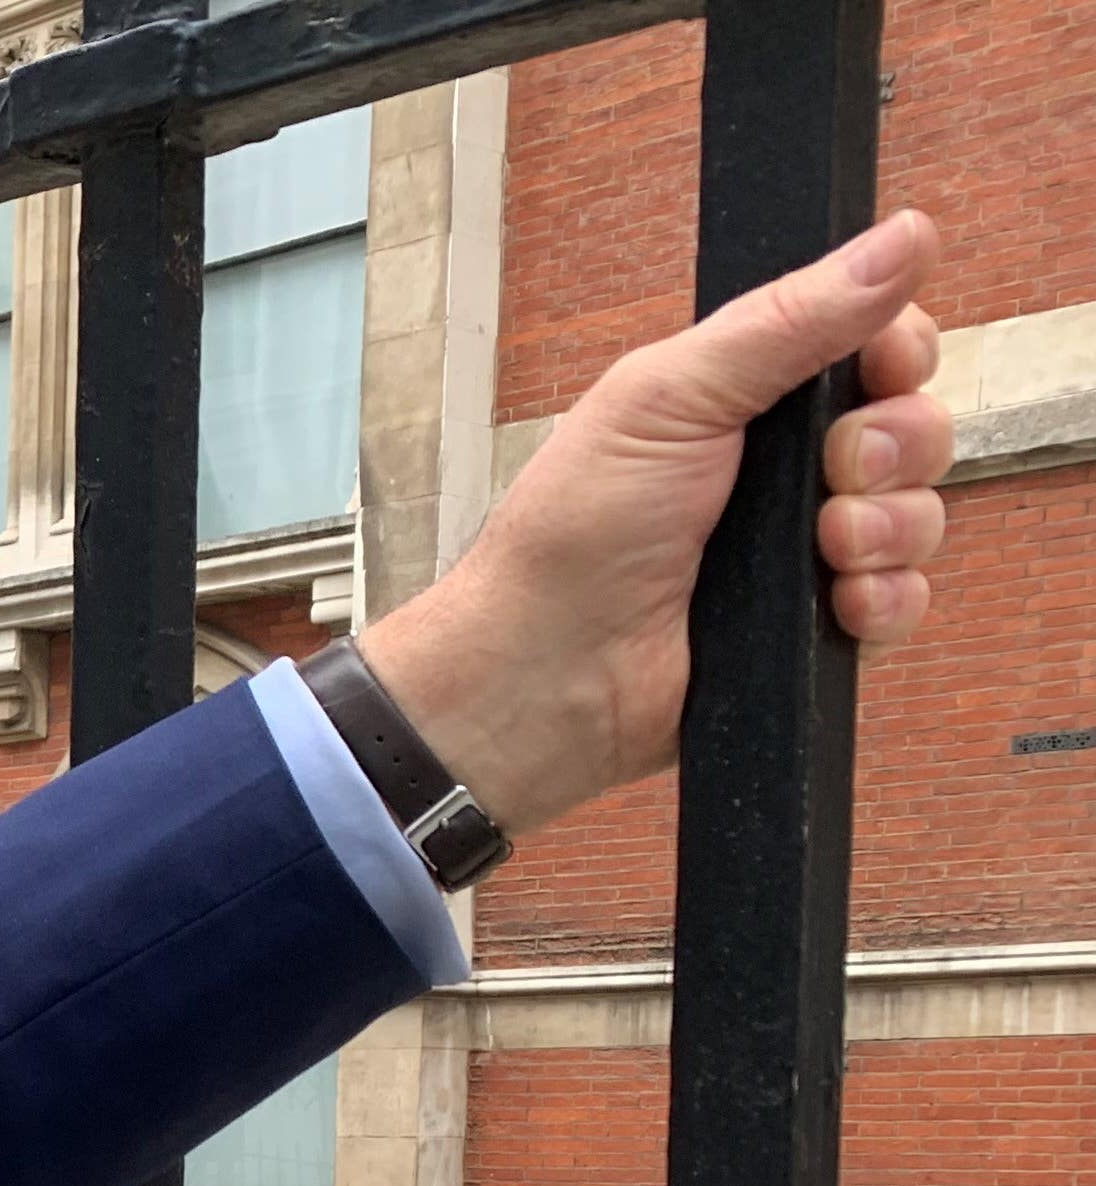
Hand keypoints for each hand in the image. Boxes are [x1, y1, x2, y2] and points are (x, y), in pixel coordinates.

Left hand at [359, 208, 952, 840]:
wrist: (544, 671)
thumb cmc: (574, 531)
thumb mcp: (670, 396)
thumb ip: (790, 318)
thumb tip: (903, 235)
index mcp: (747, 396)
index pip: (876, 345)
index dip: (899, 350)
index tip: (883, 363)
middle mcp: (784, 469)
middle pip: (913, 426)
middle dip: (895, 443)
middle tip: (834, 467)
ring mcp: (804, 549)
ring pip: (920, 514)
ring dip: (890, 525)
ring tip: (826, 544)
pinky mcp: (815, 627)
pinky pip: (906, 600)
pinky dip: (883, 599)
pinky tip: (837, 602)